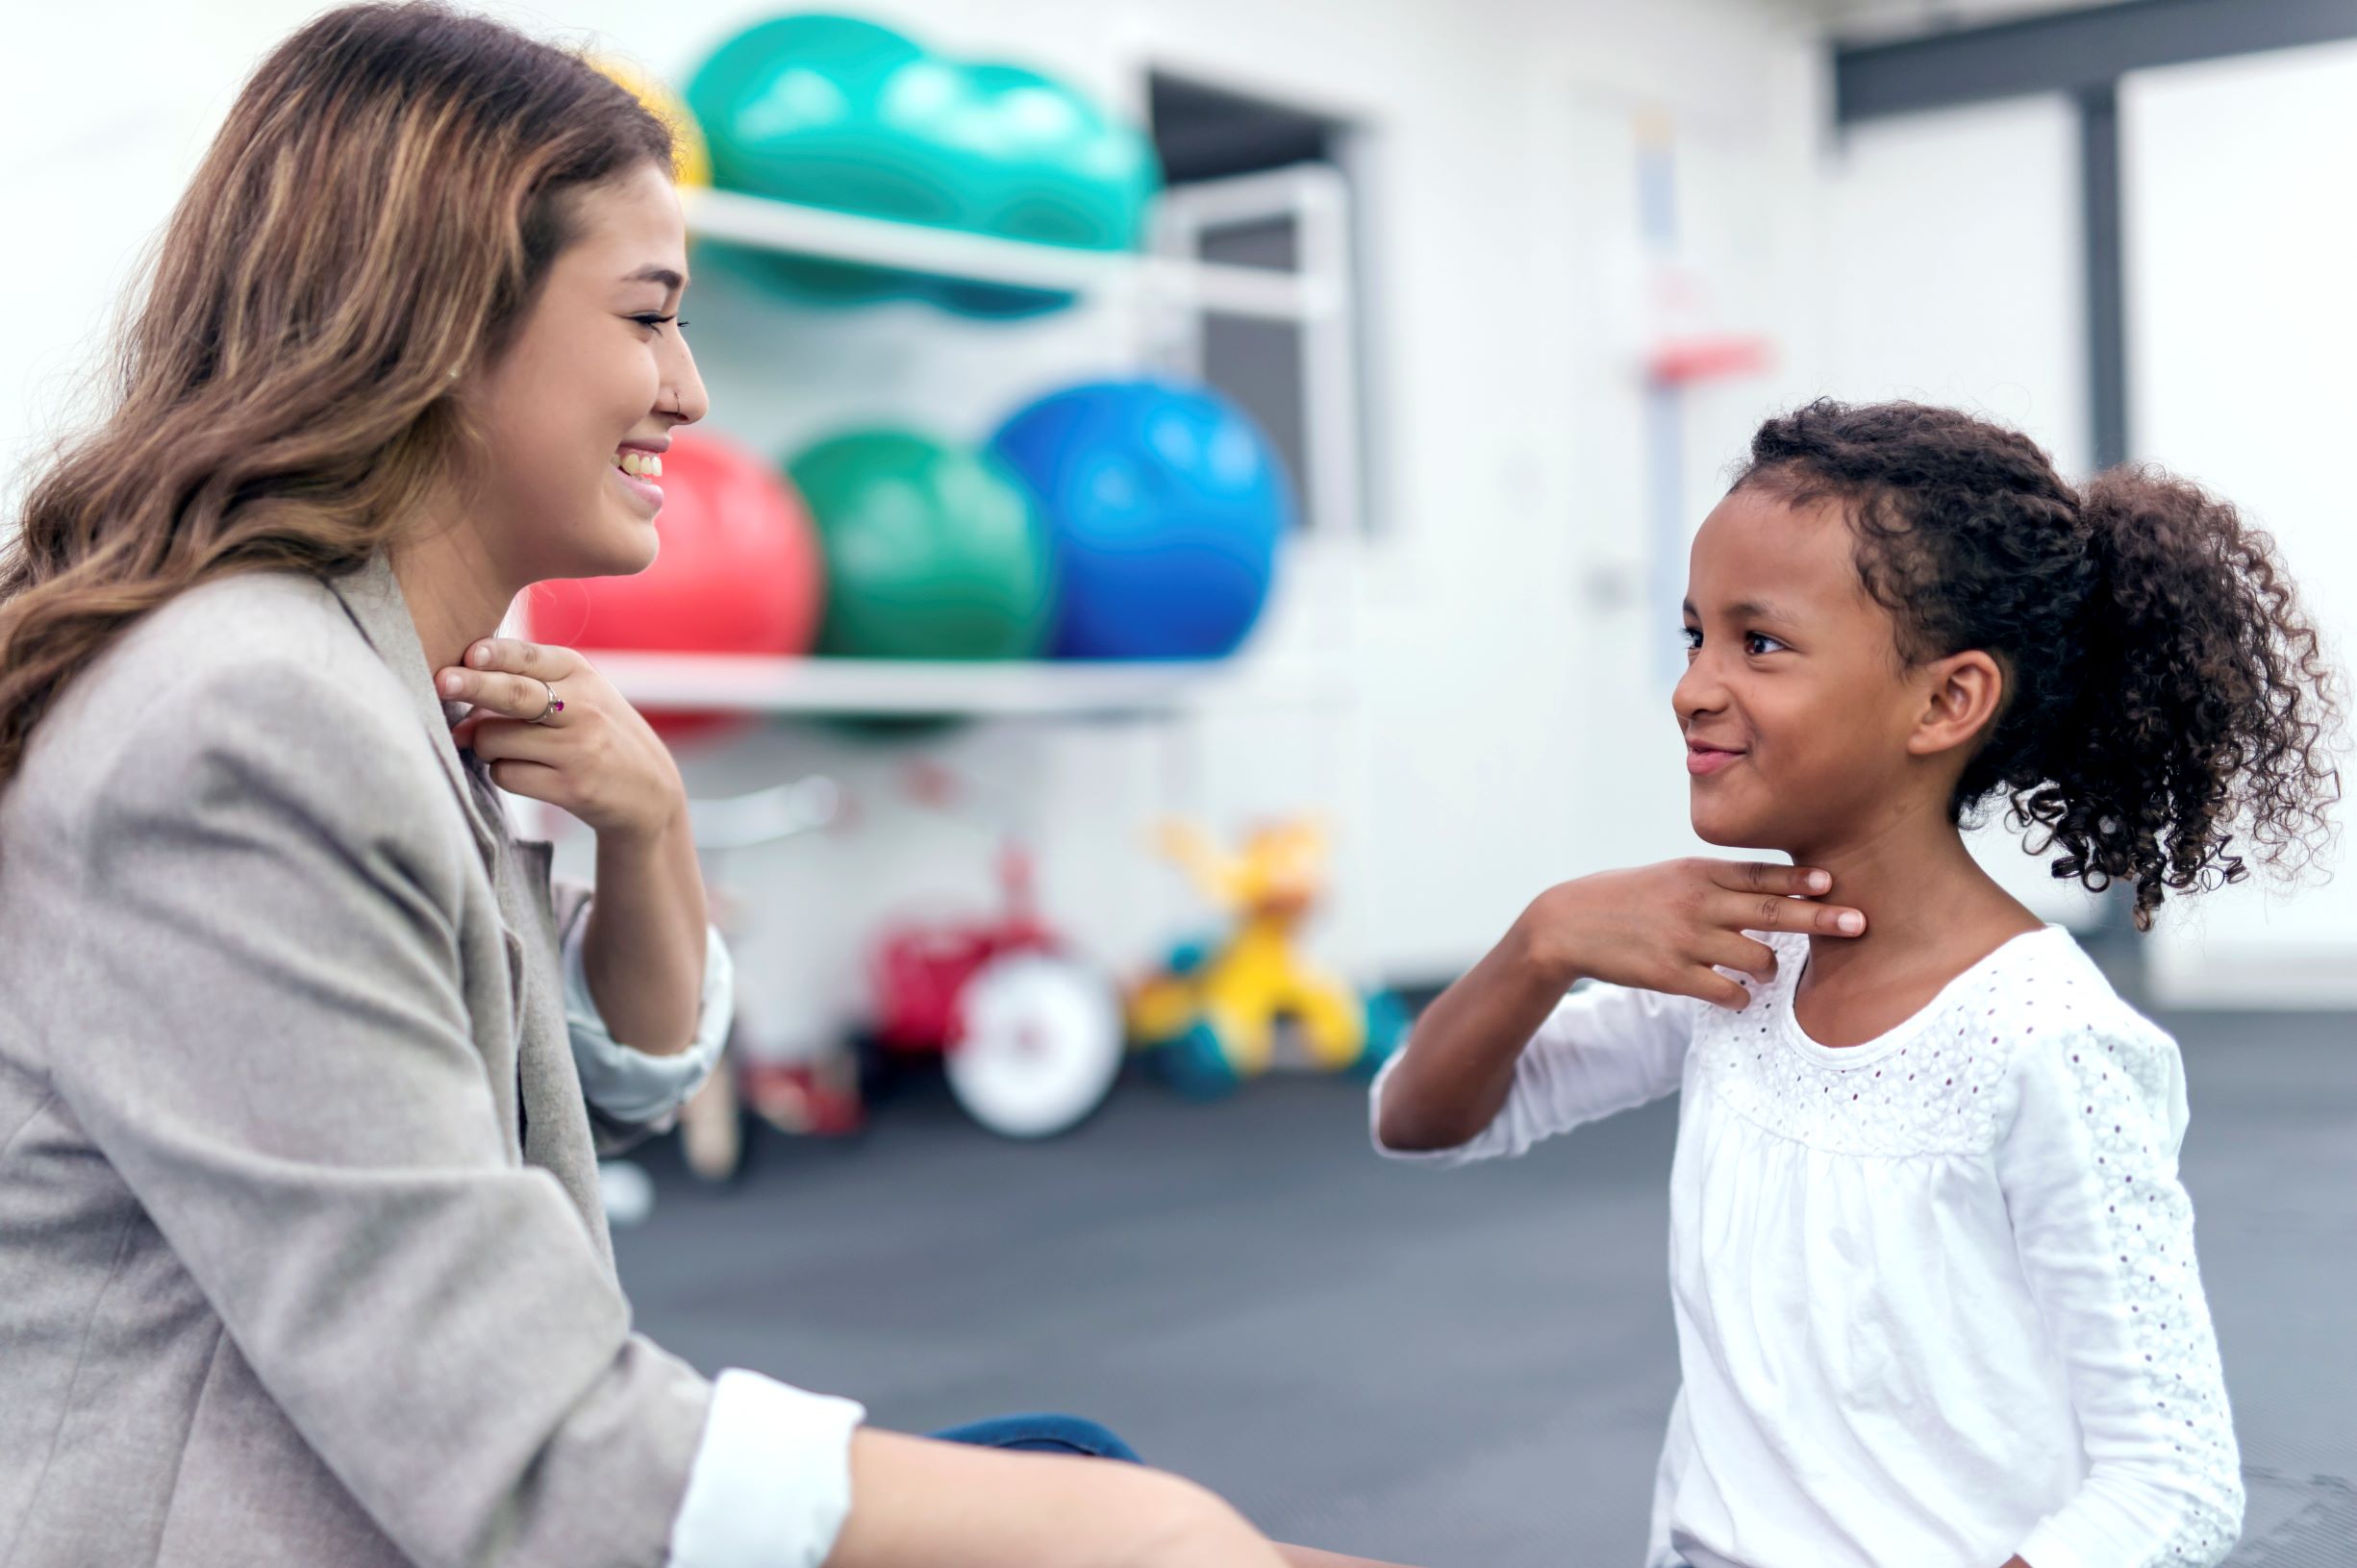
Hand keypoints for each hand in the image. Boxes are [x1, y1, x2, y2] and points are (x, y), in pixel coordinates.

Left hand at [437, 637, 684, 842]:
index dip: (494, 655)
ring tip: (507, 748)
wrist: (649, 790)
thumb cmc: (597, 732)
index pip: (529, 657)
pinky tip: (526, 772)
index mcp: (581, 674)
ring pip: (497, 740)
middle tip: (439, 683)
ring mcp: (579, 749)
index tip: (468, 654)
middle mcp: (583, 708)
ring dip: (484, 745)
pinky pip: (507, 775)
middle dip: (470, 686)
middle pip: (512, 694)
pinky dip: (503, 773)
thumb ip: (524, 684)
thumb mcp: (578, 693)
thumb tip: (459, 703)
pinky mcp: (572, 788)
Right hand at [1515, 857, 1866, 1008]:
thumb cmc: (1628, 898)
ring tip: (1766, 970)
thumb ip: (1718, 881)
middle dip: (1820, 918)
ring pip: (1756, 959)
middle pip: (1771, 911)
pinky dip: (1741, 997)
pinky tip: (1738, 995)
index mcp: (1698, 873)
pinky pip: (1728, 992)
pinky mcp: (1672, 975)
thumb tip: (1775, 888)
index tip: (1834, 882)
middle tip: (1859, 923)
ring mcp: (1685, 940)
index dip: (1800, 879)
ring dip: (1771, 969)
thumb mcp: (1671, 876)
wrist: (1569, 923)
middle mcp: (1697, 903)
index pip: (1759, 874)